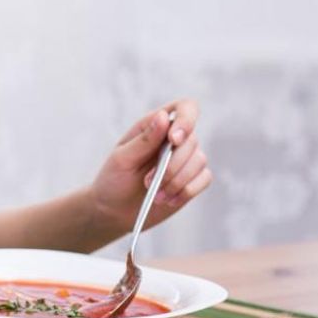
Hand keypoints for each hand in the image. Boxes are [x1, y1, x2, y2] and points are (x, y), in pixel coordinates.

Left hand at [90, 99, 212, 231]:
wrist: (115, 209)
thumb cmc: (114, 179)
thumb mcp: (122, 159)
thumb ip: (144, 140)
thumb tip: (163, 117)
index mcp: (155, 125)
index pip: (185, 108)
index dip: (186, 120)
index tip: (174, 140)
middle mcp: (174, 139)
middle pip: (192, 140)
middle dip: (172, 165)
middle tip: (147, 182)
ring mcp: (186, 159)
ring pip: (199, 161)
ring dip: (177, 181)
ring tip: (156, 195)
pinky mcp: (192, 180)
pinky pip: (204, 179)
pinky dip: (186, 191)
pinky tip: (168, 200)